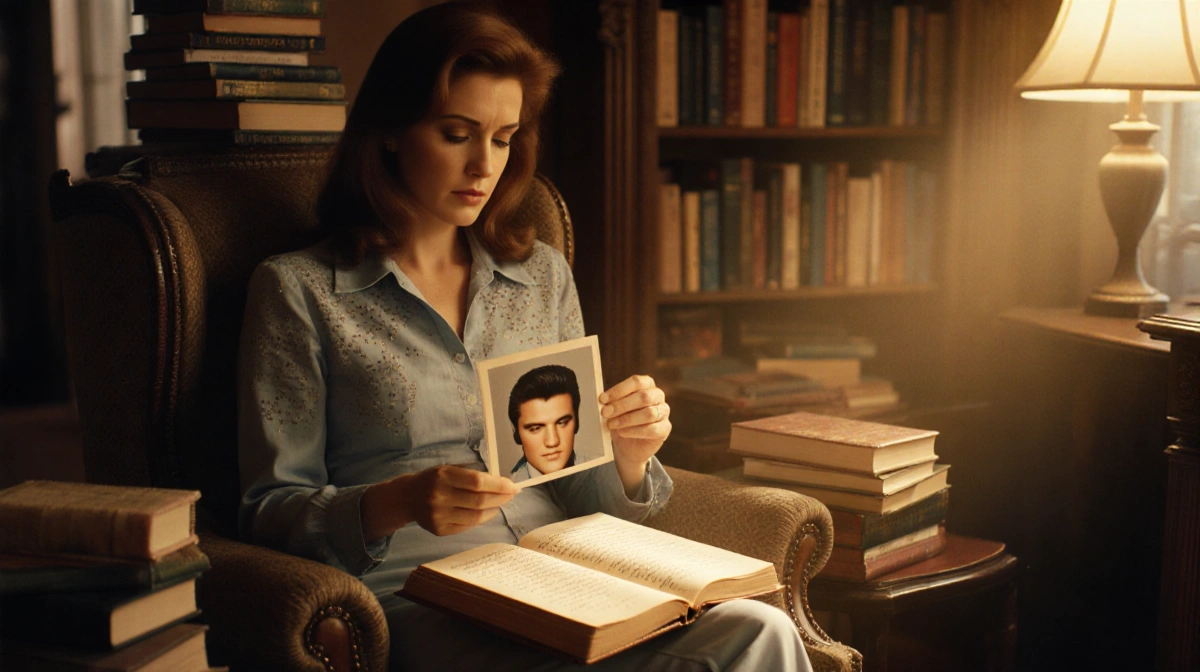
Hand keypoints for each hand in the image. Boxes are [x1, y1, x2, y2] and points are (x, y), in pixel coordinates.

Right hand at [362, 465, 517, 539]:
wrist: (406, 497)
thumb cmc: (433, 479)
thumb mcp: (448, 469)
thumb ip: (472, 474)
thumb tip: (501, 482)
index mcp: (443, 476)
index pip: (478, 482)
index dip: (498, 485)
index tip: (512, 486)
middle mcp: (439, 496)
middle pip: (479, 501)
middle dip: (500, 498)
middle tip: (511, 494)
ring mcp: (438, 515)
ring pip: (476, 516)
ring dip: (493, 510)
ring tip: (500, 503)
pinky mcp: (439, 530)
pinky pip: (467, 526)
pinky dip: (481, 519)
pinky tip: (486, 512)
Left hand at [600, 374, 671, 495]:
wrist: (629, 446)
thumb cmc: (622, 422)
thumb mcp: (615, 409)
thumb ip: (611, 402)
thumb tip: (602, 400)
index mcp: (647, 385)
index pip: (636, 382)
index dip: (619, 390)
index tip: (603, 399)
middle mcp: (658, 396)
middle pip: (643, 397)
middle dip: (622, 405)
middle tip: (605, 413)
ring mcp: (664, 412)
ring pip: (648, 413)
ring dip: (626, 419)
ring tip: (612, 424)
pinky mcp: (665, 429)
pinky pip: (652, 429)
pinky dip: (634, 431)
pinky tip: (622, 432)